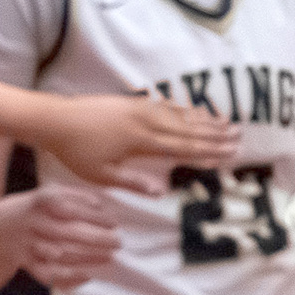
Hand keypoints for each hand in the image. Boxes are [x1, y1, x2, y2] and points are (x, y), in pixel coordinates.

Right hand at [8, 184, 121, 288]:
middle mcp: (32, 223)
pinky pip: (47, 274)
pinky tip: (86, 276)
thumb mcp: (41, 195)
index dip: (94, 216)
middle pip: (67, 233)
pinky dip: (67, 279)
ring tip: (109, 257)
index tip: (114, 222)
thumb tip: (99, 204)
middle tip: (118, 242)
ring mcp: (27, 245)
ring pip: (60, 255)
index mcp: (38, 203)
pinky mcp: (24, 263)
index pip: (70, 208)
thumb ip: (69, 195)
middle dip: (97, 239)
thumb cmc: (25, 211)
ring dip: (87, 258)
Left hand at [33, 94, 236, 194]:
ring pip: (182, 115)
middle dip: (216, 135)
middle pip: (189, 130)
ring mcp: (143, 109)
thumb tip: (162, 192)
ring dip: (206, 120)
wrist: (55, 118)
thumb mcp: (101, 175)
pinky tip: (198, 110)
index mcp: (142, 142)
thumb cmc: (75, 151)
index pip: (183, 147)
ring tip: (228, 122)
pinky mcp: (135, 102)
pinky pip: (168, 105)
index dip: (209, 151)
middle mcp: (147, 122)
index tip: (230, 152)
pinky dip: (186, 108)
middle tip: (239, 137)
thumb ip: (133, 183)